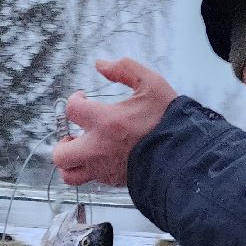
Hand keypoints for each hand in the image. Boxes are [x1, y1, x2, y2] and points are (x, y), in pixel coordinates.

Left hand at [53, 58, 176, 187]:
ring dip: (70, 162)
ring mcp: (103, 168)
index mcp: (105, 122)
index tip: (83, 99)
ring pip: (69, 174)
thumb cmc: (168, 122)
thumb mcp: (151, 84)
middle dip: (63, 141)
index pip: (70, 110)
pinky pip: (90, 180)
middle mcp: (98, 148)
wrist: (184, 156)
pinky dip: (89, 170)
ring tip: (82, 150)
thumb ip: (125, 69)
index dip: (73, 101)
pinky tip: (101, 158)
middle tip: (75, 133)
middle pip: (60, 152)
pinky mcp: (113, 181)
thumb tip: (101, 65)